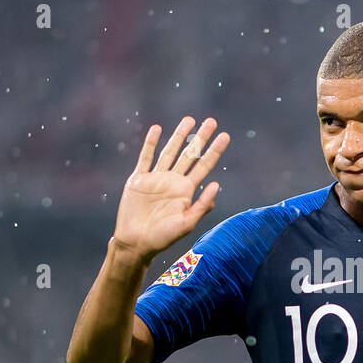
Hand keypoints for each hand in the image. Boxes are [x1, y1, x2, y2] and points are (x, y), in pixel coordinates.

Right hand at [112, 117, 229, 262]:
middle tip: (211, 121)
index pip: (204, 166)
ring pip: (169, 152)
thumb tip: (217, 184)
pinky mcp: (139, 180)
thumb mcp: (187, 223)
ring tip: (189, 120)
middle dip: (200, 138)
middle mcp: (173, 182)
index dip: (214, 151)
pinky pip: (145, 158)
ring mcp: (156, 179)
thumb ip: (202, 205)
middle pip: (190, 154)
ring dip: (179, 136)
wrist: (136, 243)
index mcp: (187, 191)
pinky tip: (156, 129)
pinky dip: (150, 143)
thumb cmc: (163, 238)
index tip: (225, 136)